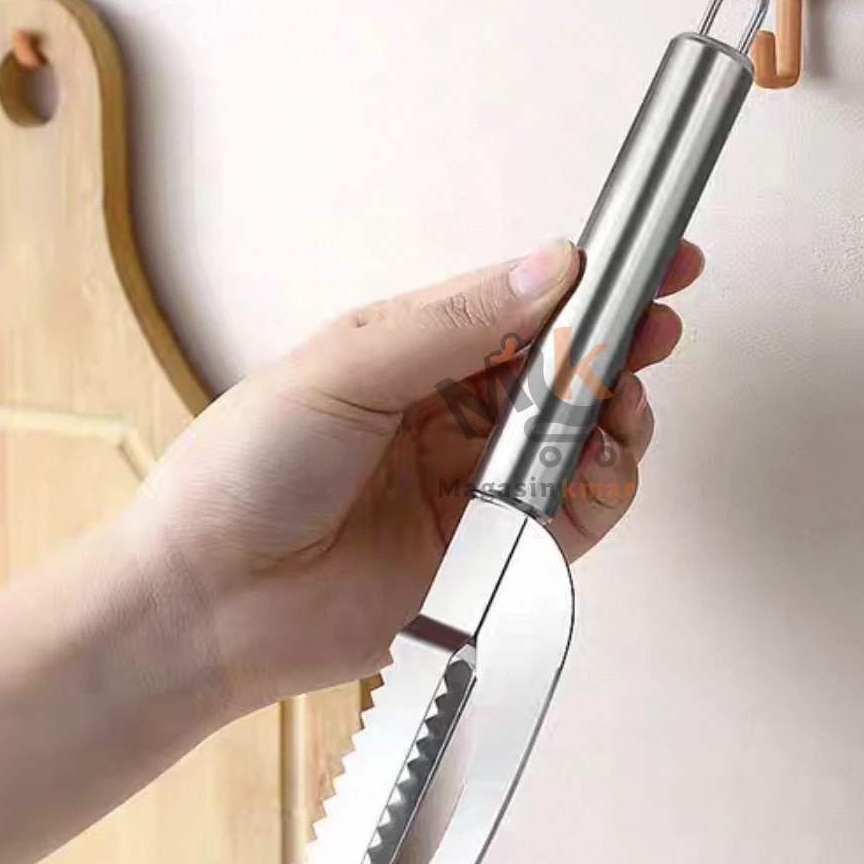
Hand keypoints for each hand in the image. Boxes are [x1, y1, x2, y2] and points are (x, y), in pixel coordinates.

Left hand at [128, 239, 703, 715]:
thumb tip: (549, 267)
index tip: (647, 263)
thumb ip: (454, 322)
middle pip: (561, 372)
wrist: (209, 600)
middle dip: (617, 345)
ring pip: (578, 440)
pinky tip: (605, 462)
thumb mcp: (343, 367)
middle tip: (655, 326)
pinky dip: (604, 487)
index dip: (587, 285)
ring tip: (621, 400)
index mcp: (413, 356)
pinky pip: (572, 515)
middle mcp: (453, 417)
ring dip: (615, 415)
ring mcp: (476, 486)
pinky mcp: (492, 555)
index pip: (520, 306)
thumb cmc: (244, 471)